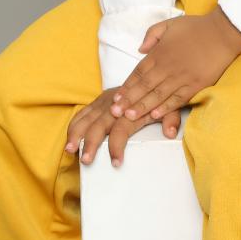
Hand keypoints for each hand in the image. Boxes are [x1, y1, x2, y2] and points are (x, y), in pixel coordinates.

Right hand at [63, 90, 182, 168]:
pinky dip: (74, 126)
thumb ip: (171, 120)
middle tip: (87, 160)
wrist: (149, 77)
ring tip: (70, 151)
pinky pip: (82, 113)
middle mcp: (115, 105)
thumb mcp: (170, 107)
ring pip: (87, 119)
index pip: (122, 129)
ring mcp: (104, 102)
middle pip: (100, 125)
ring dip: (77, 135)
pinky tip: (69, 140)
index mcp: (131, 109)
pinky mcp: (97, 102)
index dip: (117, 146)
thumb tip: (171, 133)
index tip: (116, 162)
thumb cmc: (158, 98)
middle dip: (91, 143)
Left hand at [114, 8, 240, 124]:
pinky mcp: (196, 85)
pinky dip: (165, 108)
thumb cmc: (197, 27)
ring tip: (129, 117)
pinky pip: (178, 99)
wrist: (223, 32)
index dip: (126, 86)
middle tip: (114, 112)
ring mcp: (182, 77)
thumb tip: (140, 50)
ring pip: (158, 95)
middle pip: (144, 86)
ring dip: (142, 107)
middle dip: (128, 100)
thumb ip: (151, 35)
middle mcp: (168, 66)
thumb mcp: (170, 24)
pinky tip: (155, 116)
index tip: (115, 97)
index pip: (138, 72)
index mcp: (160, 52)